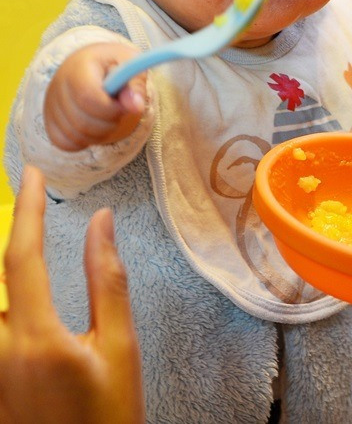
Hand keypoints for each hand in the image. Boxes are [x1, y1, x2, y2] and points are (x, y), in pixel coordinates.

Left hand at [0, 165, 144, 423]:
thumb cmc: (108, 420)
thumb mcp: (119, 350)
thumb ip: (108, 281)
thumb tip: (102, 222)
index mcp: (35, 338)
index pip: (22, 256)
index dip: (27, 208)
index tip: (32, 173)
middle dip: (12, 242)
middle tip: (25, 202)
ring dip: (11, 279)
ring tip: (33, 261)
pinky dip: (8, 311)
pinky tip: (20, 308)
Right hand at [44, 43, 146, 150]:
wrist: (88, 64)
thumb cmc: (113, 64)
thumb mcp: (129, 65)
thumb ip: (135, 85)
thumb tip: (135, 107)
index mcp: (79, 67)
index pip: (87, 97)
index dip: (110, 108)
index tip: (123, 105)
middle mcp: (58, 85)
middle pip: (82, 122)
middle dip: (109, 123)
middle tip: (117, 110)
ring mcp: (50, 105)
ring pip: (75, 136)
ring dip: (100, 134)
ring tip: (107, 116)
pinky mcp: (49, 121)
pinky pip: (64, 143)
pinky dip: (83, 141)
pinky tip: (94, 126)